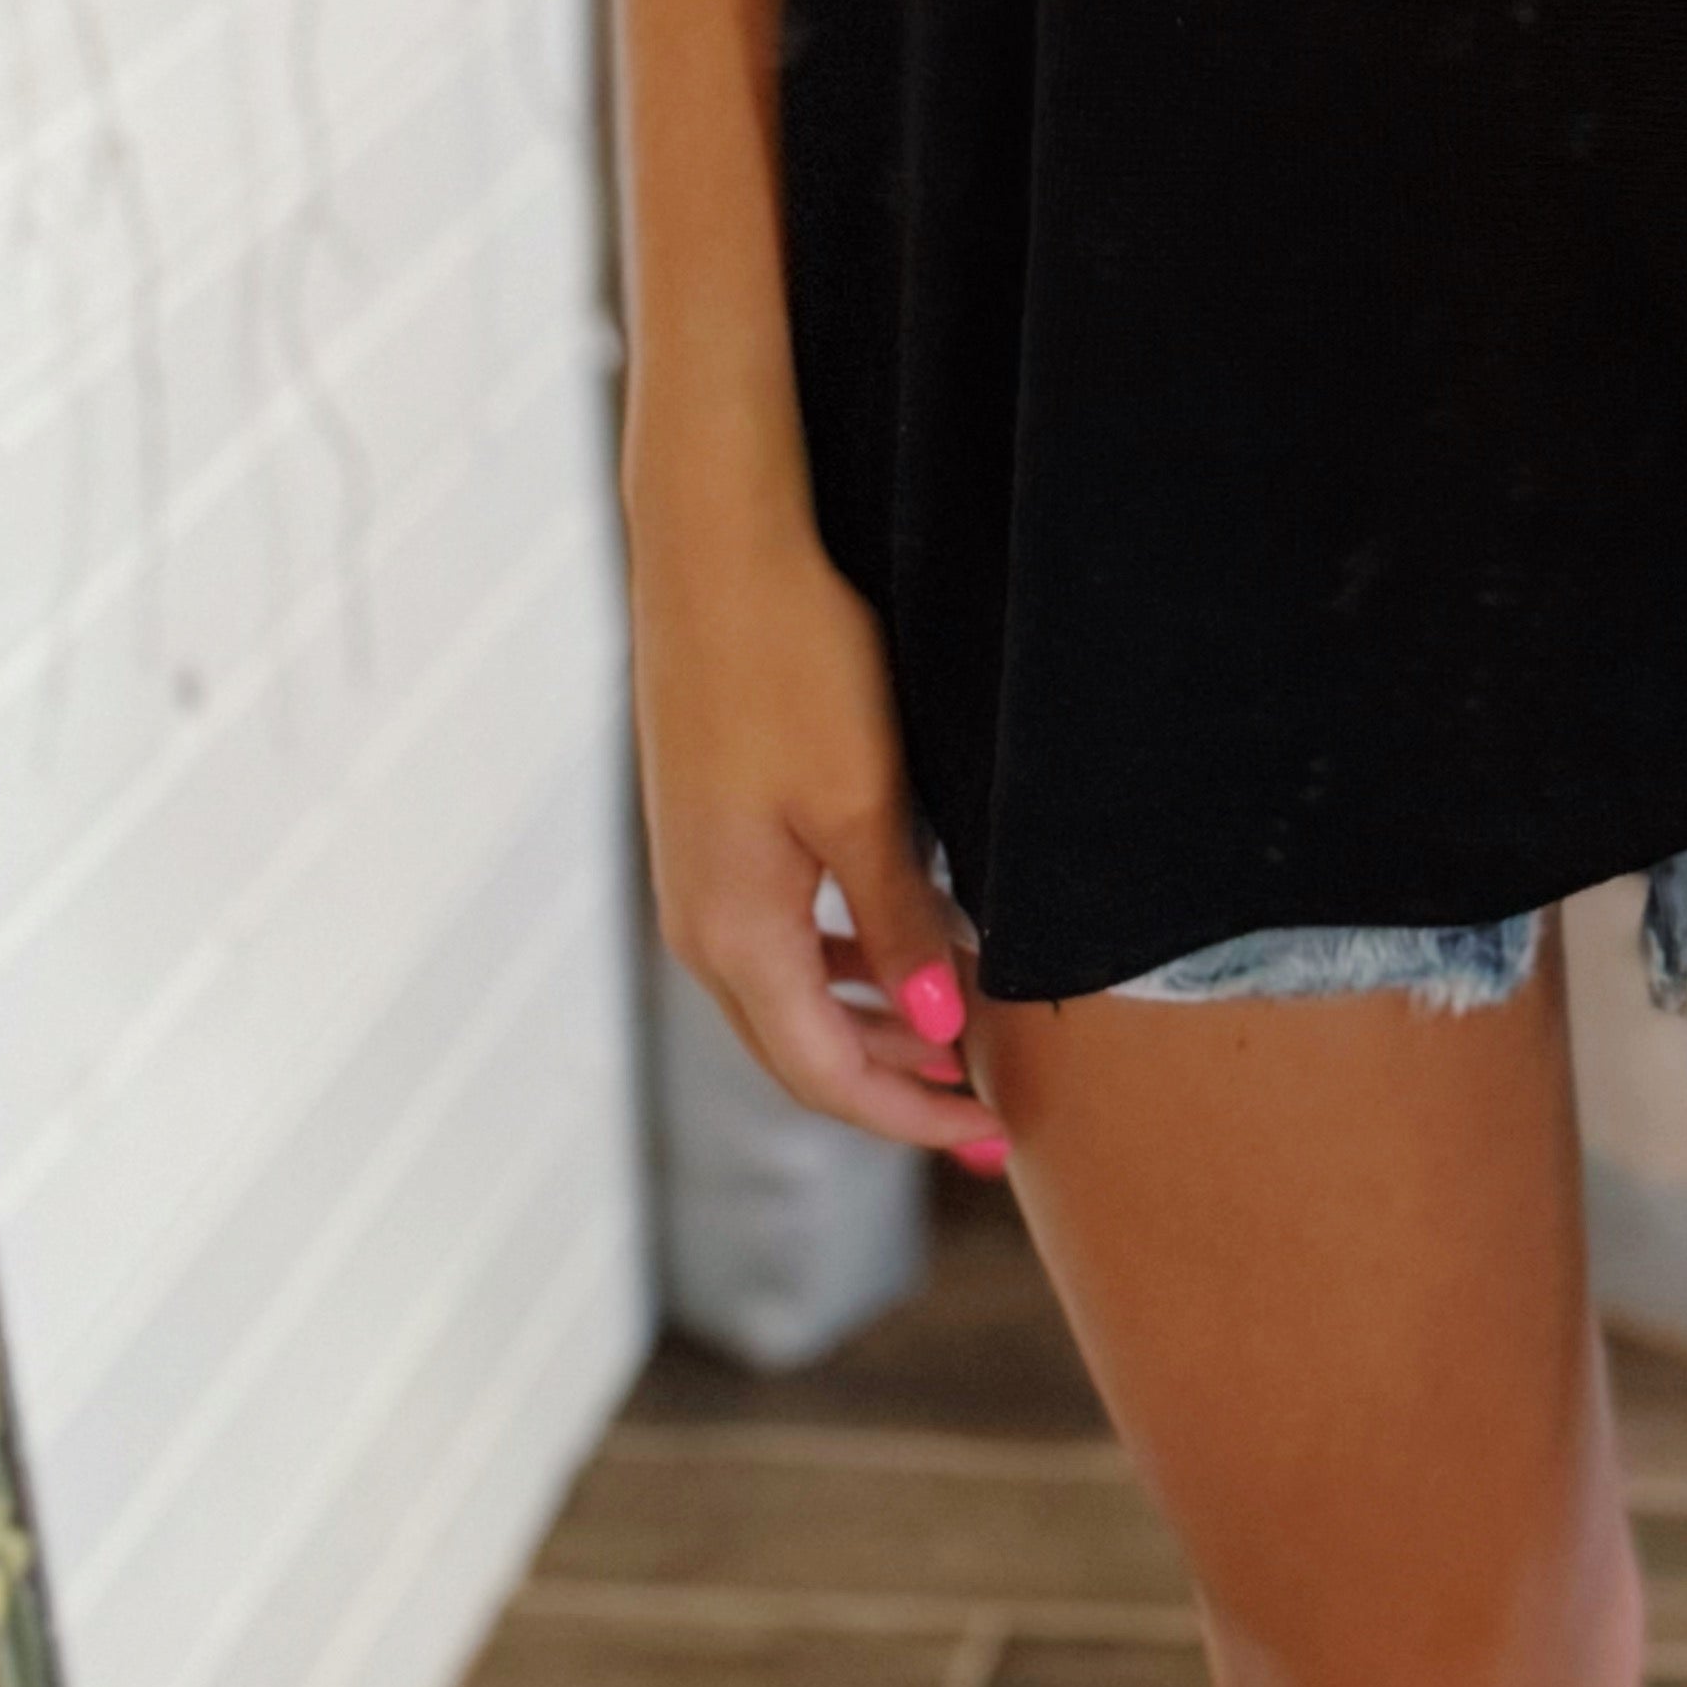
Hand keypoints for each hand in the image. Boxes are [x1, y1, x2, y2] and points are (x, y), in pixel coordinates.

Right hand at [630, 492, 1012, 1168]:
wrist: (715, 548)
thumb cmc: (791, 663)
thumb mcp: (864, 800)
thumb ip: (898, 922)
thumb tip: (939, 1029)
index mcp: (731, 933)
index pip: (823, 1075)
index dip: (908, 1117)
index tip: (989, 1139)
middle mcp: (699, 923)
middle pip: (799, 1050)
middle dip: (894, 1087)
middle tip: (986, 1112)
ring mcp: (697, 878)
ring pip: (788, 994)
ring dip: (871, 1026)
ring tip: (955, 1040)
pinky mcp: (710, 833)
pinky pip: (777, 936)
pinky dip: (843, 964)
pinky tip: (898, 949)